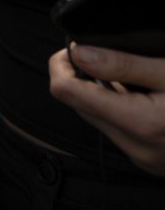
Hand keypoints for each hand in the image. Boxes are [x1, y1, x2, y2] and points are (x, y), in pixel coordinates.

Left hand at [49, 44, 164, 175]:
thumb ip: (123, 65)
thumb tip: (78, 52)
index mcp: (140, 124)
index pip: (66, 92)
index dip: (61, 65)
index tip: (72, 49)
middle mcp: (136, 148)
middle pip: (79, 106)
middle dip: (84, 78)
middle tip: (104, 55)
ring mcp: (142, 158)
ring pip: (98, 119)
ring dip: (104, 95)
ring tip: (134, 77)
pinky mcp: (148, 160)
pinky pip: (118, 131)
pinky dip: (122, 110)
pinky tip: (145, 98)